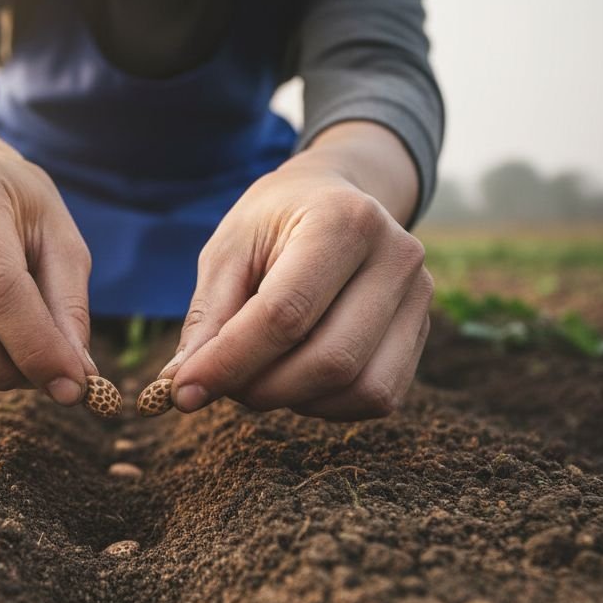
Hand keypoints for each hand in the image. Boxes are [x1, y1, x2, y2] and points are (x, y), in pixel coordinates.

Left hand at [163, 159, 433, 419]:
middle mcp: (396, 257)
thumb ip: (208, 317)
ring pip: (359, 387)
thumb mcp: (229, 251)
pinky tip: (295, 376)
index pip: (285, 314)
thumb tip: (182, 386)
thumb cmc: (274, 225)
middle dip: (261, 389)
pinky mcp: (420, 333)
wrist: (337, 198)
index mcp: (344, 221)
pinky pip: (376, 397)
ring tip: (258, 374)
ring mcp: (420, 297)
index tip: (182, 391)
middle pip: (330, 360)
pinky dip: (325, 404)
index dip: (230, 362)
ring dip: (294, 400)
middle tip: (220, 385)